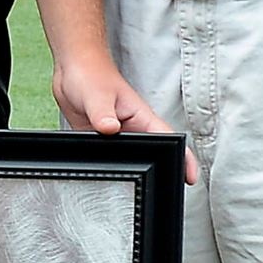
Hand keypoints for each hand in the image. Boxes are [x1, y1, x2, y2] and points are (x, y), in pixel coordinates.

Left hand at [52, 53, 200, 185]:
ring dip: (134, 170)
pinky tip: (106, 178)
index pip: (169, 139)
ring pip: (131, 158)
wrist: (72, 69)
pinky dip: (109, 166)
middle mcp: (132, 129)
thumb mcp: (97, 96)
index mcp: (141, 117)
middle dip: (160, 171)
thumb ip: (102, 113)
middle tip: (161, 193)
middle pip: (153, 154)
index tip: (190, 178)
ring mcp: (117, 135)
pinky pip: (108, 157)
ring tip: (135, 192)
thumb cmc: (91, 75)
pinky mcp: (100, 139)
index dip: (182, 158)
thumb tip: (109, 128)